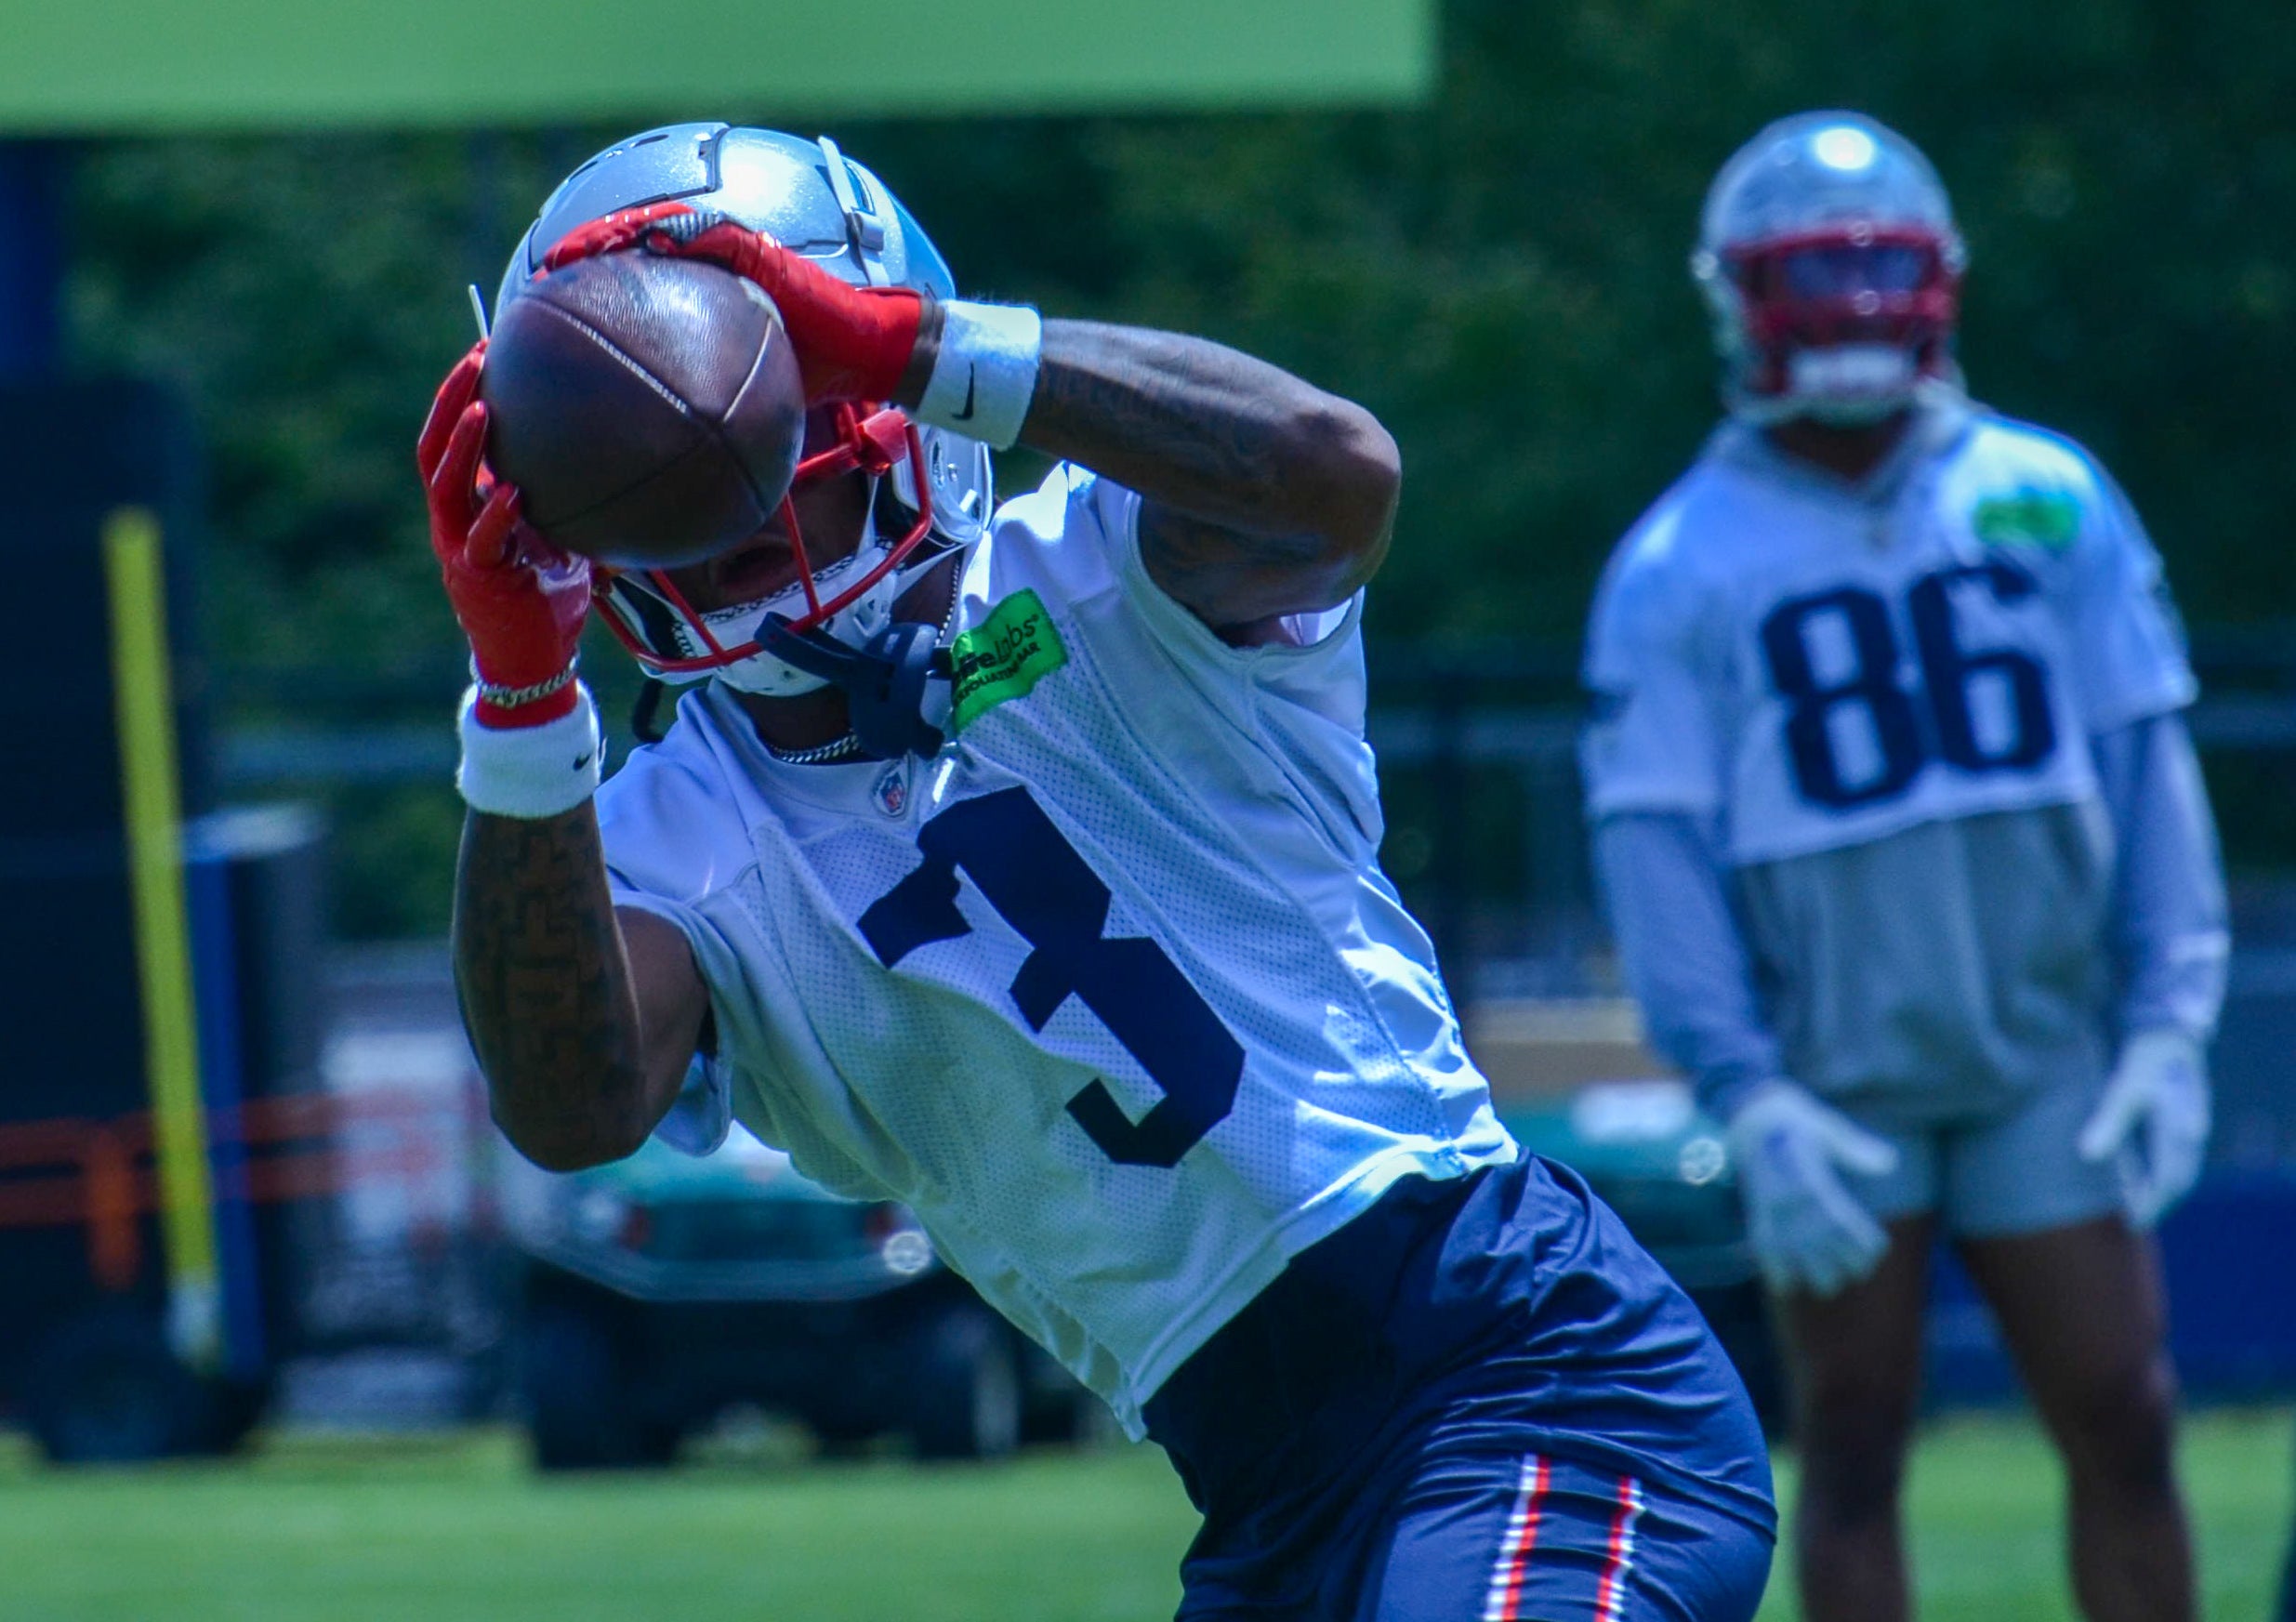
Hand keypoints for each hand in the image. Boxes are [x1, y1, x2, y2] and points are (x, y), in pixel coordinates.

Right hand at [417, 343, 591, 727]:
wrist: (535, 665)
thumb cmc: (550, 601)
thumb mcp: (563, 541)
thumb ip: (568, 503)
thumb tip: (617, 460)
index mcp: (466, 508)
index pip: (450, 440)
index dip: (460, 396)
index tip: (484, 350)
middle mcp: (453, 522)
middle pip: (435, 448)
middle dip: (452, 399)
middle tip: (476, 357)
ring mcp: (459, 549)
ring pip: (447, 485)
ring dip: (465, 444)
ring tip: (485, 406)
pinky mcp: (478, 578)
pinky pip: (484, 539)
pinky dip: (497, 513)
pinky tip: (514, 489)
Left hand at [539, 202, 925, 404]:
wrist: (870, 357)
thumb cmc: (820, 384)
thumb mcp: (756, 411)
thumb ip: (713, 422)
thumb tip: (671, 482)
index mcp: (708, 310)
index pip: (643, 297)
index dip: (599, 303)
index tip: (553, 320)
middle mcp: (712, 277)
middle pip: (635, 258)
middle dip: (588, 262)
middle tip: (544, 281)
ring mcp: (731, 257)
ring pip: (657, 231)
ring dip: (612, 236)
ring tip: (571, 252)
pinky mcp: (753, 248)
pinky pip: (701, 230)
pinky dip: (665, 232)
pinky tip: (631, 241)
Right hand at [1725, 1079, 1900, 1297]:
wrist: (1749, 1115)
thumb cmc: (1795, 1121)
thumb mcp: (1827, 1128)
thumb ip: (1856, 1149)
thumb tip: (1890, 1163)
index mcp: (1809, 1174)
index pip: (1838, 1215)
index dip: (1858, 1238)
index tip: (1877, 1249)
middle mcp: (1787, 1194)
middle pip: (1815, 1238)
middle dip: (1839, 1261)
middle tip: (1859, 1273)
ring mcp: (1768, 1205)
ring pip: (1789, 1247)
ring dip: (1810, 1270)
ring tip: (1829, 1285)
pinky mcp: (1754, 1209)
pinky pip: (1760, 1244)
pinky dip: (1771, 1266)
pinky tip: (1785, 1285)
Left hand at [2079, 1030, 2209, 1226]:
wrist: (2167, 1036)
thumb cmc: (2143, 1062)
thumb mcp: (2122, 1090)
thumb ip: (2108, 1124)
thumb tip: (2088, 1157)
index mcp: (2179, 1131)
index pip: (2169, 1180)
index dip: (2152, 1204)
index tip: (2132, 1223)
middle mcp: (2192, 1135)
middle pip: (2178, 1181)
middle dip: (2157, 1204)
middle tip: (2132, 1224)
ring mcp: (2192, 1130)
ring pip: (2180, 1172)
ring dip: (2159, 1192)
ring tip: (2133, 1209)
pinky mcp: (2184, 1126)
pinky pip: (2176, 1159)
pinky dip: (2160, 1175)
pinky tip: (2139, 1181)